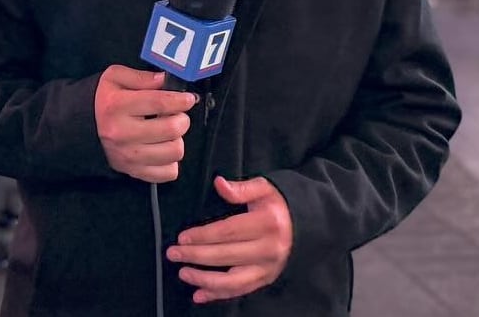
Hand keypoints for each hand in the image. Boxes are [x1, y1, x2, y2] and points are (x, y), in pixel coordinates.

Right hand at [94, 65, 195, 182]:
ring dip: (177, 140)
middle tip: (177, 115)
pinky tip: (161, 148)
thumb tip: (165, 79)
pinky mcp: (133, 172)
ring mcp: (128, 156)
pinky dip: (171, 161)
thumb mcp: (115, 78)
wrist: (81, 127)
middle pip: (172, 129)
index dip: (181, 100)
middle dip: (181, 119)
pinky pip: (168, 172)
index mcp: (117, 106)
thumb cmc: (104, 101)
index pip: (159, 103)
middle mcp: (122, 134)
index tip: (188, 99)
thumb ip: (141, 77)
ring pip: (174, 152)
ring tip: (167, 132)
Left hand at [167, 176, 292, 303]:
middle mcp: (268, 249)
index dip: (203, 236)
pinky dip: (218, 294)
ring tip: (183, 274)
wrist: (306, 224)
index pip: (228, 232)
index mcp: (266, 223)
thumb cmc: (278, 204)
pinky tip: (199, 294)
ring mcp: (268, 268)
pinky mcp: (266, 279)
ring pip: (233, 280)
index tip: (182, 238)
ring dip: (205, 280)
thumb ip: (241, 188)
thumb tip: (219, 183)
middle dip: (196, 256)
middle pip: (226, 256)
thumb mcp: (264, 188)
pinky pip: (240, 291)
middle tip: (173, 254)